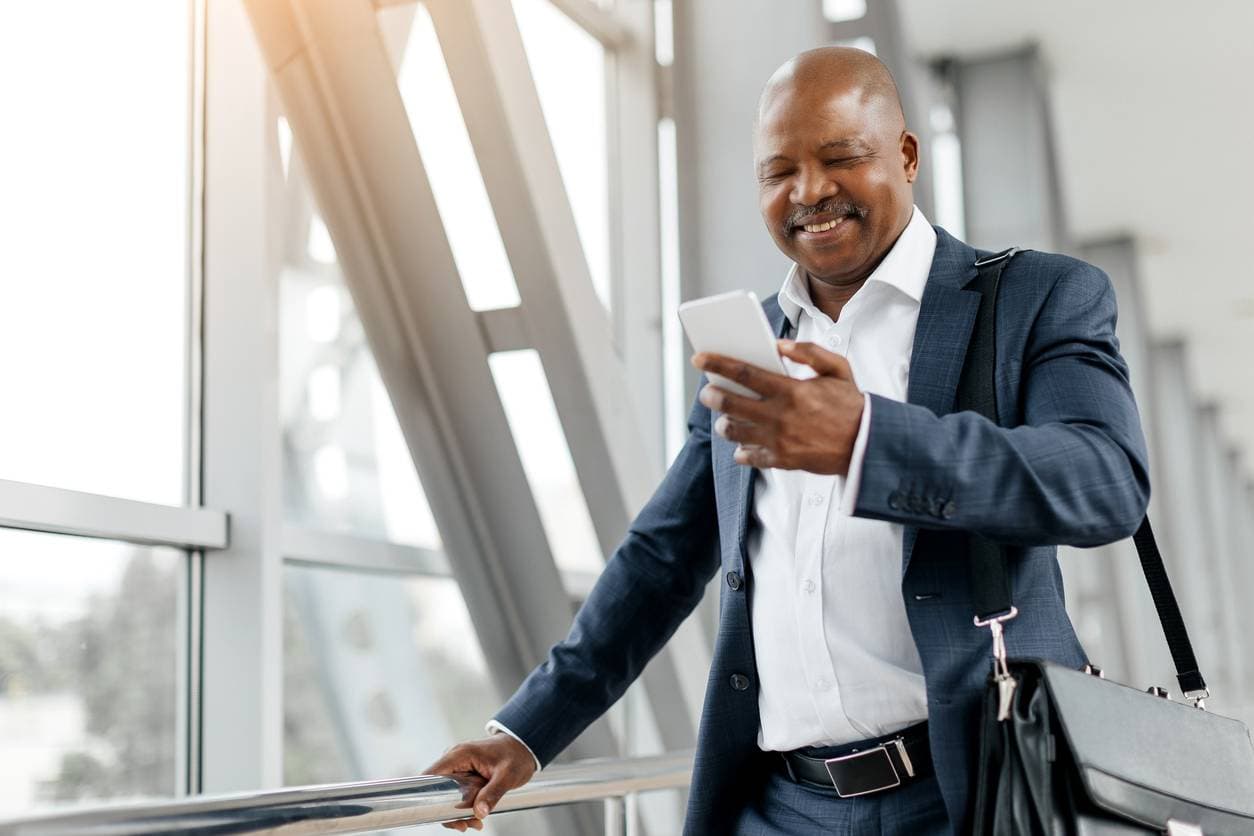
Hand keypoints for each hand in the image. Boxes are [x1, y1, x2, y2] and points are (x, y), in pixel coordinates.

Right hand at [425, 733, 537, 830]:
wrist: (523, 748)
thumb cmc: (515, 756)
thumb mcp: (507, 776)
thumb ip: (492, 793)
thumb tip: (479, 813)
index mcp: (460, 754)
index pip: (430, 775)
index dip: (426, 794)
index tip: (437, 813)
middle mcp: (454, 759)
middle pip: (437, 789)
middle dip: (448, 810)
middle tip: (464, 824)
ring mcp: (458, 767)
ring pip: (446, 794)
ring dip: (457, 812)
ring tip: (475, 823)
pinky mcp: (463, 774)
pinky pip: (456, 793)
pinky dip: (463, 806)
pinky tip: (476, 816)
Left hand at [693, 340, 863, 473]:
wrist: (867, 445)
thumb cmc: (851, 405)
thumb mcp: (838, 369)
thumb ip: (810, 352)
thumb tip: (779, 345)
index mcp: (792, 391)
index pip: (744, 373)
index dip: (717, 364)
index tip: (699, 358)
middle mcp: (781, 417)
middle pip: (731, 404)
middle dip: (712, 395)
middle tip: (707, 391)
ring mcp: (779, 441)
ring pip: (734, 432)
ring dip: (724, 423)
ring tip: (725, 416)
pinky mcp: (782, 461)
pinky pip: (749, 456)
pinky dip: (741, 449)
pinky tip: (742, 441)